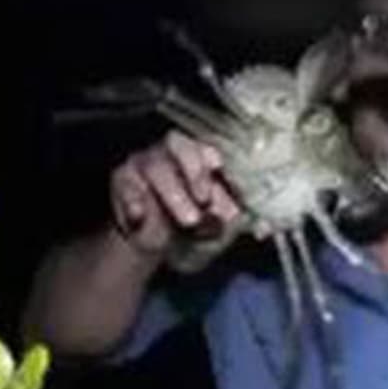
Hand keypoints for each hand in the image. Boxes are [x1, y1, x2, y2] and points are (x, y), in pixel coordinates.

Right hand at [109, 130, 242, 267]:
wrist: (159, 243)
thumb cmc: (196, 225)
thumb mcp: (222, 227)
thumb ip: (240, 222)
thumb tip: (264, 228)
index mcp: (201, 157)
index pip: (206, 145)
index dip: (211, 154)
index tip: (218, 167)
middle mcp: (172, 153)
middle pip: (179, 145)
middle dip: (194, 170)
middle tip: (204, 200)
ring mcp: (145, 163)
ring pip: (155, 166)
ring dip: (173, 194)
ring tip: (188, 220)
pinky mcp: (122, 180)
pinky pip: (125, 184)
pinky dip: (134, 200)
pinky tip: (141, 216)